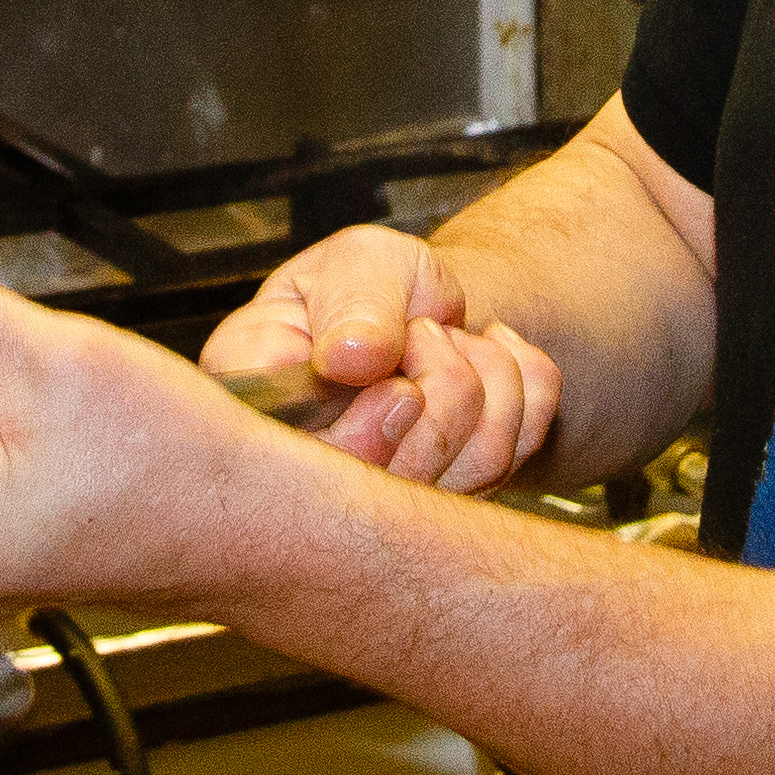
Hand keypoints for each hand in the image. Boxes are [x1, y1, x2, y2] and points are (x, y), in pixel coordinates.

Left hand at [0, 243, 325, 613]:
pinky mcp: (60, 547)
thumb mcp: (51, 360)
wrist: (274, 521)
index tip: (1, 371)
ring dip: (29, 406)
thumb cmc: (182, 466)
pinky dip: (61, 437)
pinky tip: (108, 441)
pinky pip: (27, 469)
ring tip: (94, 416)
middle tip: (61, 388)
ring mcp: (19, 560)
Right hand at [199, 226, 559, 495]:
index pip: (288, 451)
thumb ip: (352, 300)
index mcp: (250, 396)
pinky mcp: (446, 511)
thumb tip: (349, 357)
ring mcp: (378, 507)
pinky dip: (524, 388)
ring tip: (450, 340)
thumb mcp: (358, 263)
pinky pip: (513, 456)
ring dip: (486, 377)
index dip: (361, 422)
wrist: (424, 314)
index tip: (397, 363)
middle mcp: (302, 471)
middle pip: (386, 480)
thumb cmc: (374, 288)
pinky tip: (488, 361)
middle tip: (425, 331)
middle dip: (441, 384)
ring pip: (464, 471)